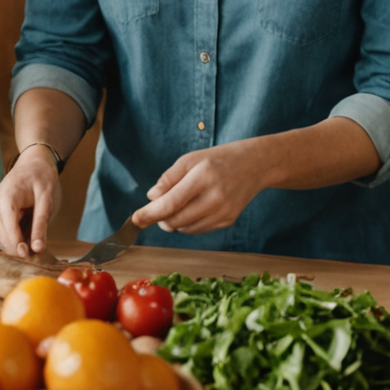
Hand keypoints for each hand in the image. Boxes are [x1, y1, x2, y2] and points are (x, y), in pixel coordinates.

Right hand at [0, 147, 62, 257]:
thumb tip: (37, 249)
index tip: (28, 255)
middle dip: (12, 246)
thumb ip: (41, 224)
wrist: (34, 164)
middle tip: (31, 255)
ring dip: (7, 244)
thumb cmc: (42, 179)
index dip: (15, 243)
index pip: (6, 225)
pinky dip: (5, 238)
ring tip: (26, 248)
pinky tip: (19, 241)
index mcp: (7, 195)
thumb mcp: (47, 200)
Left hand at [131, 141, 269, 235]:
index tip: (135, 219)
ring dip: (174, 222)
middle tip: (155, 209)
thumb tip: (151, 197)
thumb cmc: (218, 159)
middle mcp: (215, 197)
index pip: (171, 202)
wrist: (254, 165)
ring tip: (176, 206)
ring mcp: (223, 212)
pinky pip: (199, 230)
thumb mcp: (190, 159)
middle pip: (176, 220)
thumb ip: (168, 178)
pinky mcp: (228, 221)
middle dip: (160, 218)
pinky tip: (192, 209)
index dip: (150, 213)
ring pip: (186, 228)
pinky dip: (188, 224)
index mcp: (203, 177)